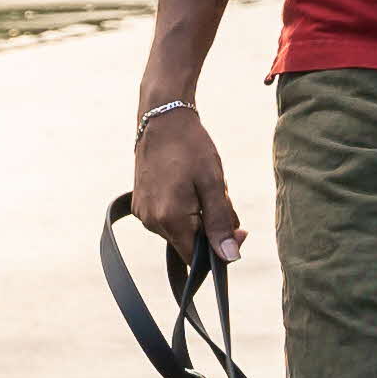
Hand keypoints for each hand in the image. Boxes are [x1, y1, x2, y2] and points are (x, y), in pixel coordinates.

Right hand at [128, 96, 245, 267]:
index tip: (237, 227)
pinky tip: (185, 185)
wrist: (162, 120)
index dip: (219, 248)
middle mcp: (151, 222)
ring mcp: (142, 214)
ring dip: (196, 217)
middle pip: (189, 244)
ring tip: (199, 187)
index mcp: (170, 219)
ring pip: (179, 231)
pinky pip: (166, 220)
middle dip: (209, 227)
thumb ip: (220, 222)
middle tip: (219, 196)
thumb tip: (229, 257)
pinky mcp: (139, 206)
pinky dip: (181, 210)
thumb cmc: (191, 148)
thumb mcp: (213, 184)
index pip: (196, 257)